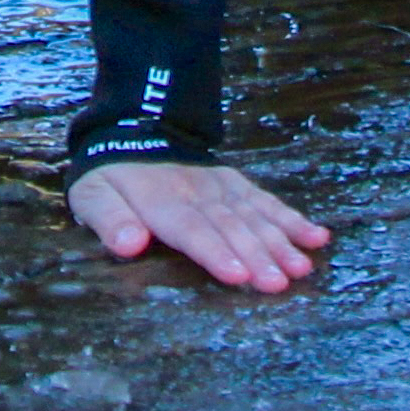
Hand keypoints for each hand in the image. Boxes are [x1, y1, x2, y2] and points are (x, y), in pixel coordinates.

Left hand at [66, 157, 329, 290]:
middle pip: (230, 226)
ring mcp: (221, 187)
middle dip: (257, 255)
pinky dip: (293, 219)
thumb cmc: (111, 177)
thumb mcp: (92, 196)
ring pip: (254, 215)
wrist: (134, 128)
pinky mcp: (237, 184)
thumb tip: (127, 245)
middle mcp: (198, 193)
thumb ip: (109, 221)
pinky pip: (267, 201)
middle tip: (280, 283)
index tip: (239, 275)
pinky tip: (317, 237)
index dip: (215, 252)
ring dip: (280, 242)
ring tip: (301, 267)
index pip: (192, 229)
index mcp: (161, 201)